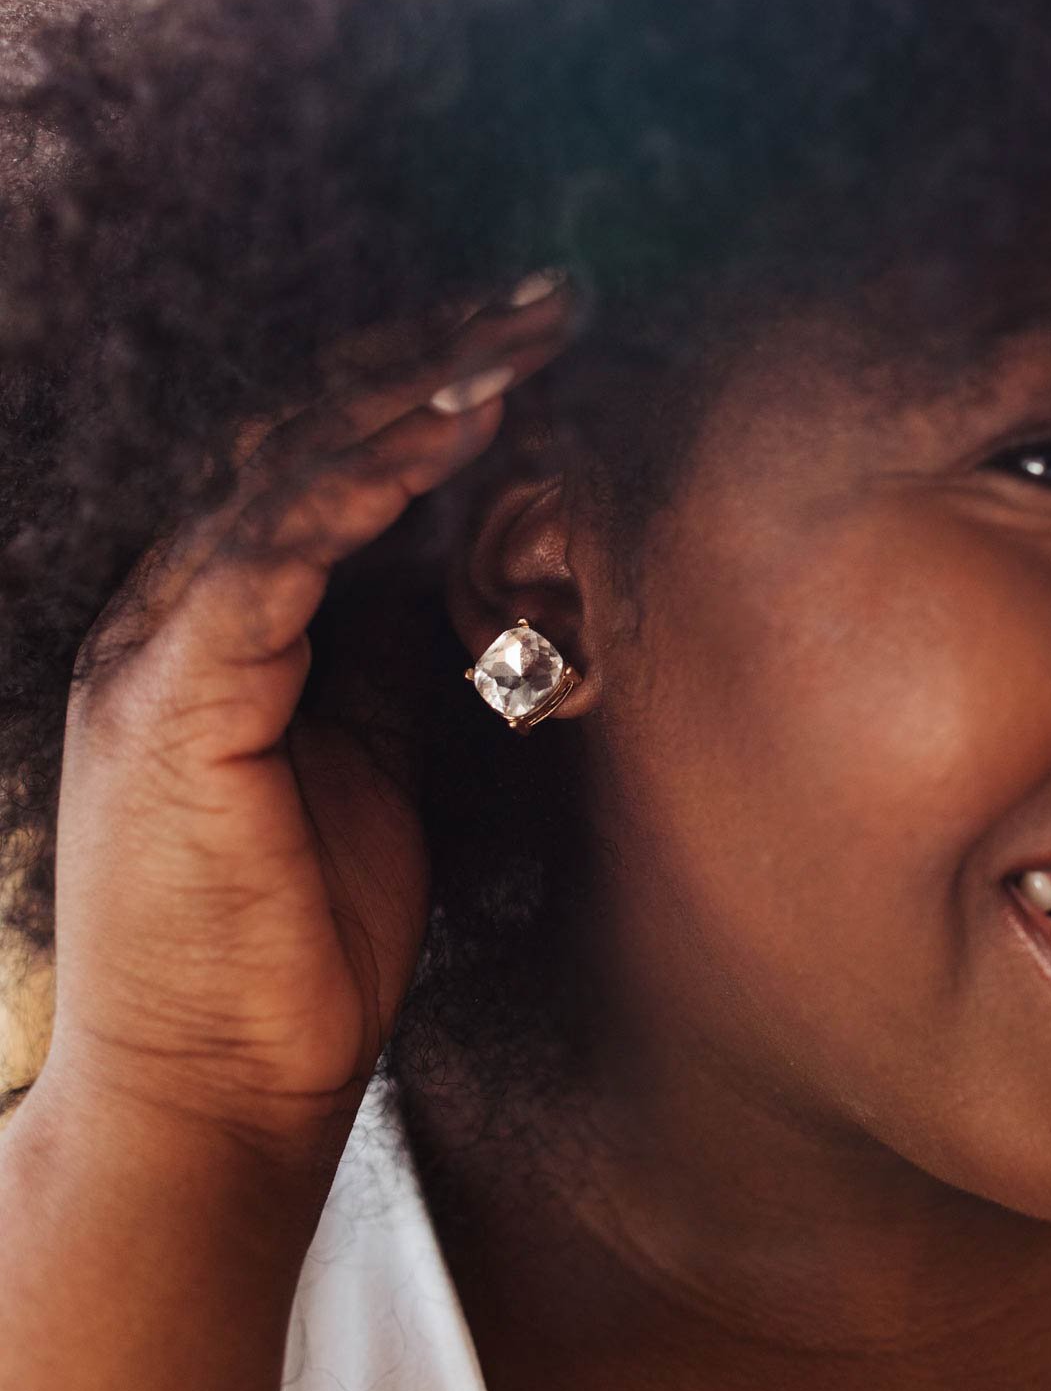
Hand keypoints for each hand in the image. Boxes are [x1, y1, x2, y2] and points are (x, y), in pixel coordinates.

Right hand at [40, 276, 572, 1169]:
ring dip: (405, 402)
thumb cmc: (296, 943)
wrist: (217, 1088)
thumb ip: (388, 657)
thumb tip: (455, 570)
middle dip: (431, 361)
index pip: (326, 466)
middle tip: (549, 302)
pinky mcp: (165, 702)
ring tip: (516, 341)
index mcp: (230, 624)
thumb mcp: (371, 768)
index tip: (540, 343)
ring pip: (281, 478)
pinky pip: (262, 562)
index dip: (430, 393)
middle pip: (305, 440)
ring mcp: (160, 650)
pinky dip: (352, 491)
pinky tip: (445, 435)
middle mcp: (181, 612)